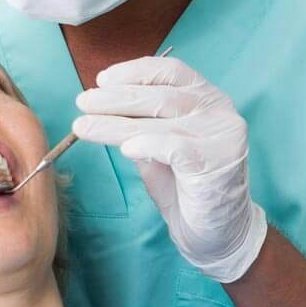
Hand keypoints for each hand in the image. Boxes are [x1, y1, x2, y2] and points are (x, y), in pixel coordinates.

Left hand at [72, 57, 268, 282]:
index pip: (171, 72)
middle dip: (116, 98)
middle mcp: (220, 112)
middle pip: (161, 95)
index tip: (102, 80)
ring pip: (161, 120)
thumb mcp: (158, 150)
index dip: (135, 72)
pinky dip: (147, 144)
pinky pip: (175, 147)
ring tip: (83, 126)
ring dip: (116, 122)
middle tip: (82, 103)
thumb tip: (101, 104)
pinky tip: (124, 148)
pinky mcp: (218, 162)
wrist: (216, 234)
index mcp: (208, 100)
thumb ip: (141, 125)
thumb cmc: (186, 190)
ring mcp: (222, 135)